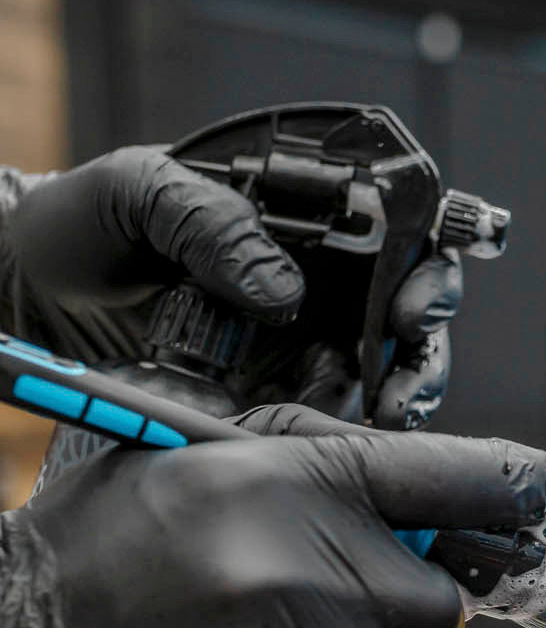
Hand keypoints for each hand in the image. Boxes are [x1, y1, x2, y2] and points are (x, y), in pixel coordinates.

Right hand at [0, 424, 545, 627]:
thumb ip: (305, 464)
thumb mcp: (184, 463)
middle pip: (444, 615)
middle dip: (405, 624)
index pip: (449, 477)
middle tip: (334, 623)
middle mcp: (300, 578)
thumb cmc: (95, 560)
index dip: (516, 487)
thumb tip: (416, 491)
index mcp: (285, 488)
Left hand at [4, 147, 461, 425]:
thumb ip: (211, 221)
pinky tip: (350, 437)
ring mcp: (301, 344)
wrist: (29, 294)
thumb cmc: (83, 225)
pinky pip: (331, 417)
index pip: (391, 231)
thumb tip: (280, 288)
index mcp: (299, 220)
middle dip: (424, 336)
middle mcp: (316, 284)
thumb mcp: (140, 190)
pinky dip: (350, 432)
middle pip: (405, 308)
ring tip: (391, 408)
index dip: (422, 260)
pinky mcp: (276, 397)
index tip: (412, 294)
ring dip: (402, 391)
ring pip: (385, 369)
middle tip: (408, 349)